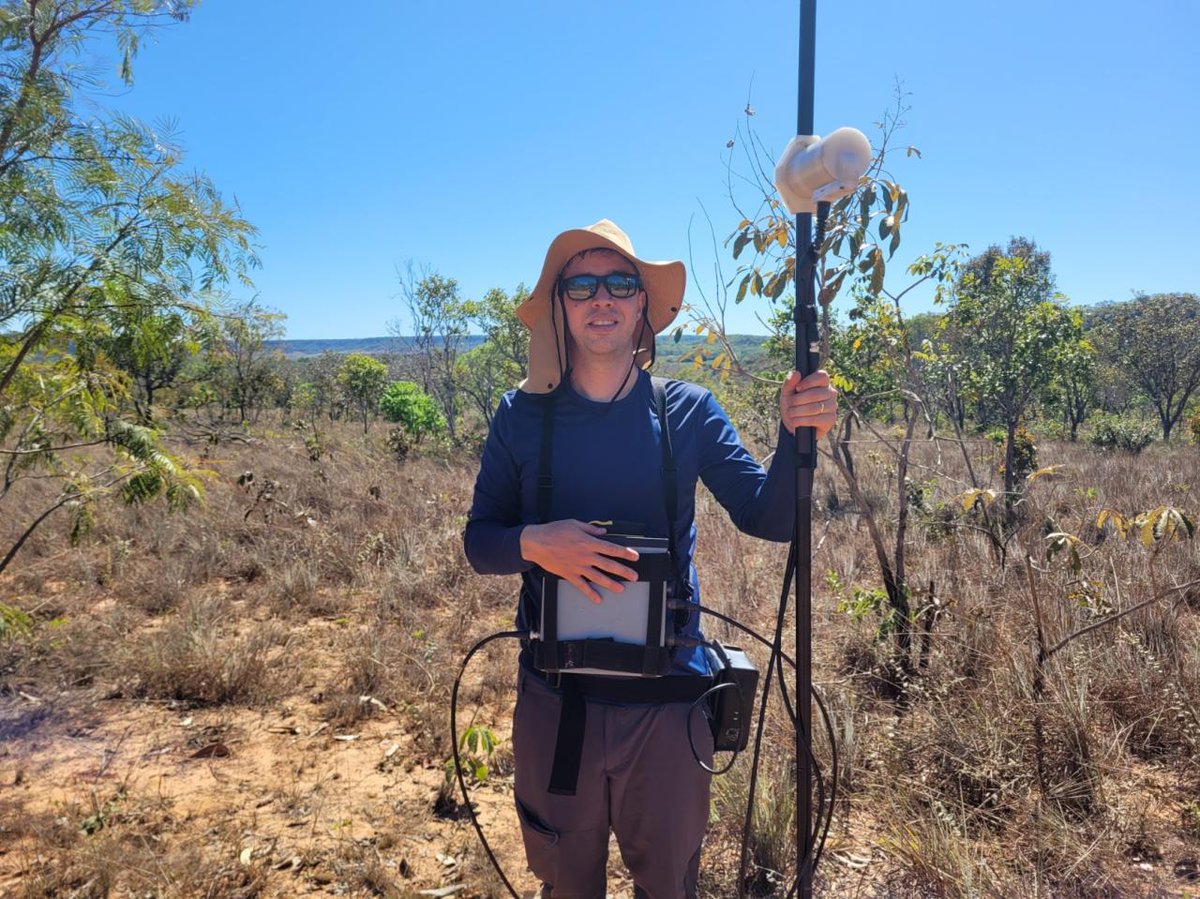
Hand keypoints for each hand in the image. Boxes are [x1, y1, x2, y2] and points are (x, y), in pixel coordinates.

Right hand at [519, 519, 639, 603]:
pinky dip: (590, 593)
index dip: (625, 553)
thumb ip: (590, 529)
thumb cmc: (554, 531)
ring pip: (598, 577)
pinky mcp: (569, 574)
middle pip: (609, 565)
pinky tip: (598, 599)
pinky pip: (582, 586)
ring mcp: (578, 567)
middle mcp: (586, 556)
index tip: (635, 557)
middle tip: (634, 576)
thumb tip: (603, 532)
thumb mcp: (574, 524)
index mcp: (588, 542)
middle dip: (623, 571)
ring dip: (611, 584)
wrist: (537, 543)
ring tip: (621, 589)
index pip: (612, 549)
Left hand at [780, 369, 837, 438]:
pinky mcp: (830, 419)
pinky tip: (795, 422)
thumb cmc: (793, 405)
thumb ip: (789, 383)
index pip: (822, 376)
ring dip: (797, 411)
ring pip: (814, 407)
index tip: (797, 388)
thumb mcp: (787, 393)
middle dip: (797, 400)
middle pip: (815, 394)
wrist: (794, 424)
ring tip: (790, 413)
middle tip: (789, 404)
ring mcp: (832, 406)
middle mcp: (831, 393)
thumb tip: (796, 373)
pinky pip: (815, 419)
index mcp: (822, 383)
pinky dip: (801, 421)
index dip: (809, 381)